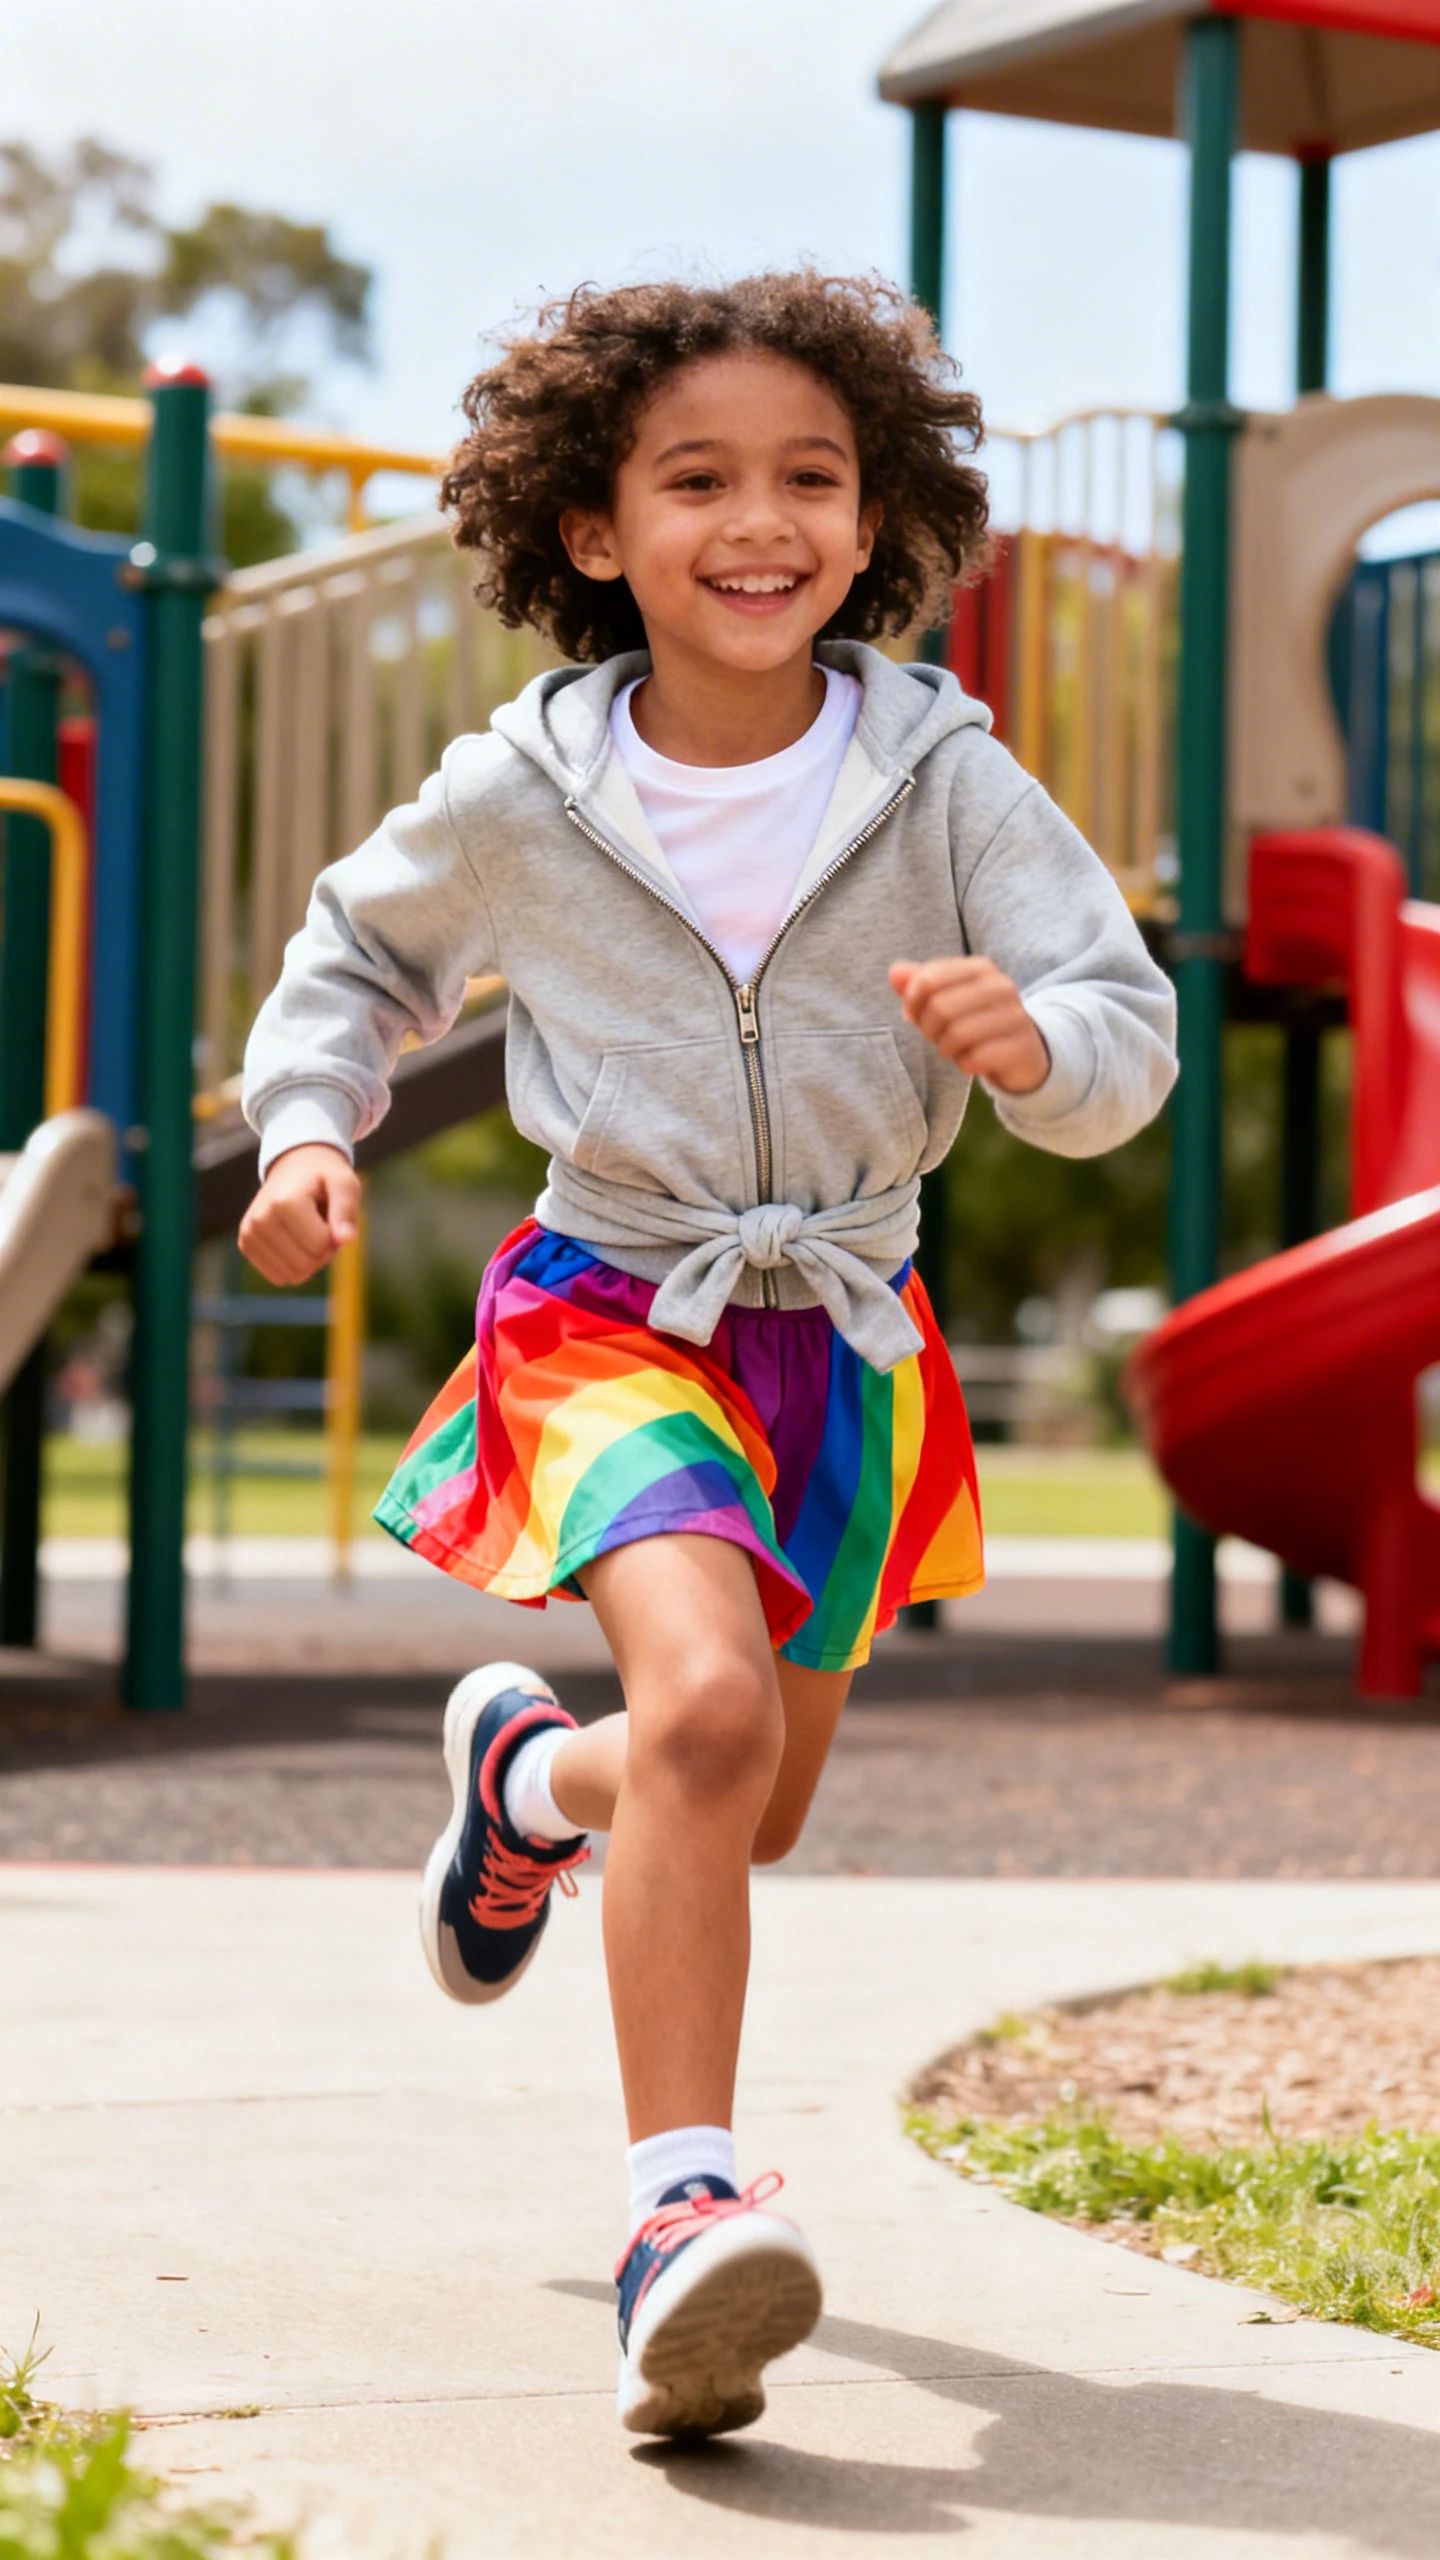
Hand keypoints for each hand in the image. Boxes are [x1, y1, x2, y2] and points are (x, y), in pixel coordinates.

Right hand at [238, 1143, 359, 1286]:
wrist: (294, 1167)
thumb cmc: (323, 1178)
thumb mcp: (344, 1183)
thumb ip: (346, 1209)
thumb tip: (345, 1240)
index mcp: (285, 1202)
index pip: (320, 1245)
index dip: (334, 1236)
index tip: (330, 1217)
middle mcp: (261, 1218)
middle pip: (306, 1264)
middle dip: (322, 1252)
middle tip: (321, 1226)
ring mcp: (249, 1233)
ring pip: (291, 1276)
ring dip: (308, 1260)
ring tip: (307, 1232)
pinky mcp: (245, 1244)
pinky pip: (277, 1278)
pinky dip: (292, 1266)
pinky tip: (293, 1242)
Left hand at [889, 955, 1049, 1094]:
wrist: (1023, 1050)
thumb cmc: (976, 1021)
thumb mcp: (946, 998)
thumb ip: (919, 984)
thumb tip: (894, 973)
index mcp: (980, 968)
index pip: (928, 979)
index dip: (912, 1002)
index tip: (916, 1014)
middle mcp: (1001, 986)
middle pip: (940, 1007)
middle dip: (929, 1029)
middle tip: (937, 1036)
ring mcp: (1014, 1016)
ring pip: (956, 1034)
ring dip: (946, 1049)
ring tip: (954, 1048)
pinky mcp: (1019, 1047)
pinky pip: (974, 1058)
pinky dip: (964, 1064)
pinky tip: (972, 1061)